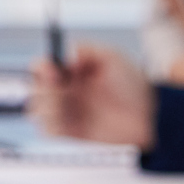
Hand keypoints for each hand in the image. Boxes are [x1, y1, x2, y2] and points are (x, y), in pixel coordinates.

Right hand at [27, 46, 153, 148]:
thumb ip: (86, 50)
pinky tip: (68, 121)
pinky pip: (48, 131)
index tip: (52, 71)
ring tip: (67, 106)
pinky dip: (52, 125)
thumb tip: (64, 54)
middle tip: (62, 90)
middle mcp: (64, 90)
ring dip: (47, 107)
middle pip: (34, 88)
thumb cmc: (133, 84)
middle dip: (42, 88)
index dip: (41, 68)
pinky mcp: (71, 132)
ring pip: (37, 110)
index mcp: (70, 71)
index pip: (42, 67)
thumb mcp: (112, 57)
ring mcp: (66, 112)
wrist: (149, 116)